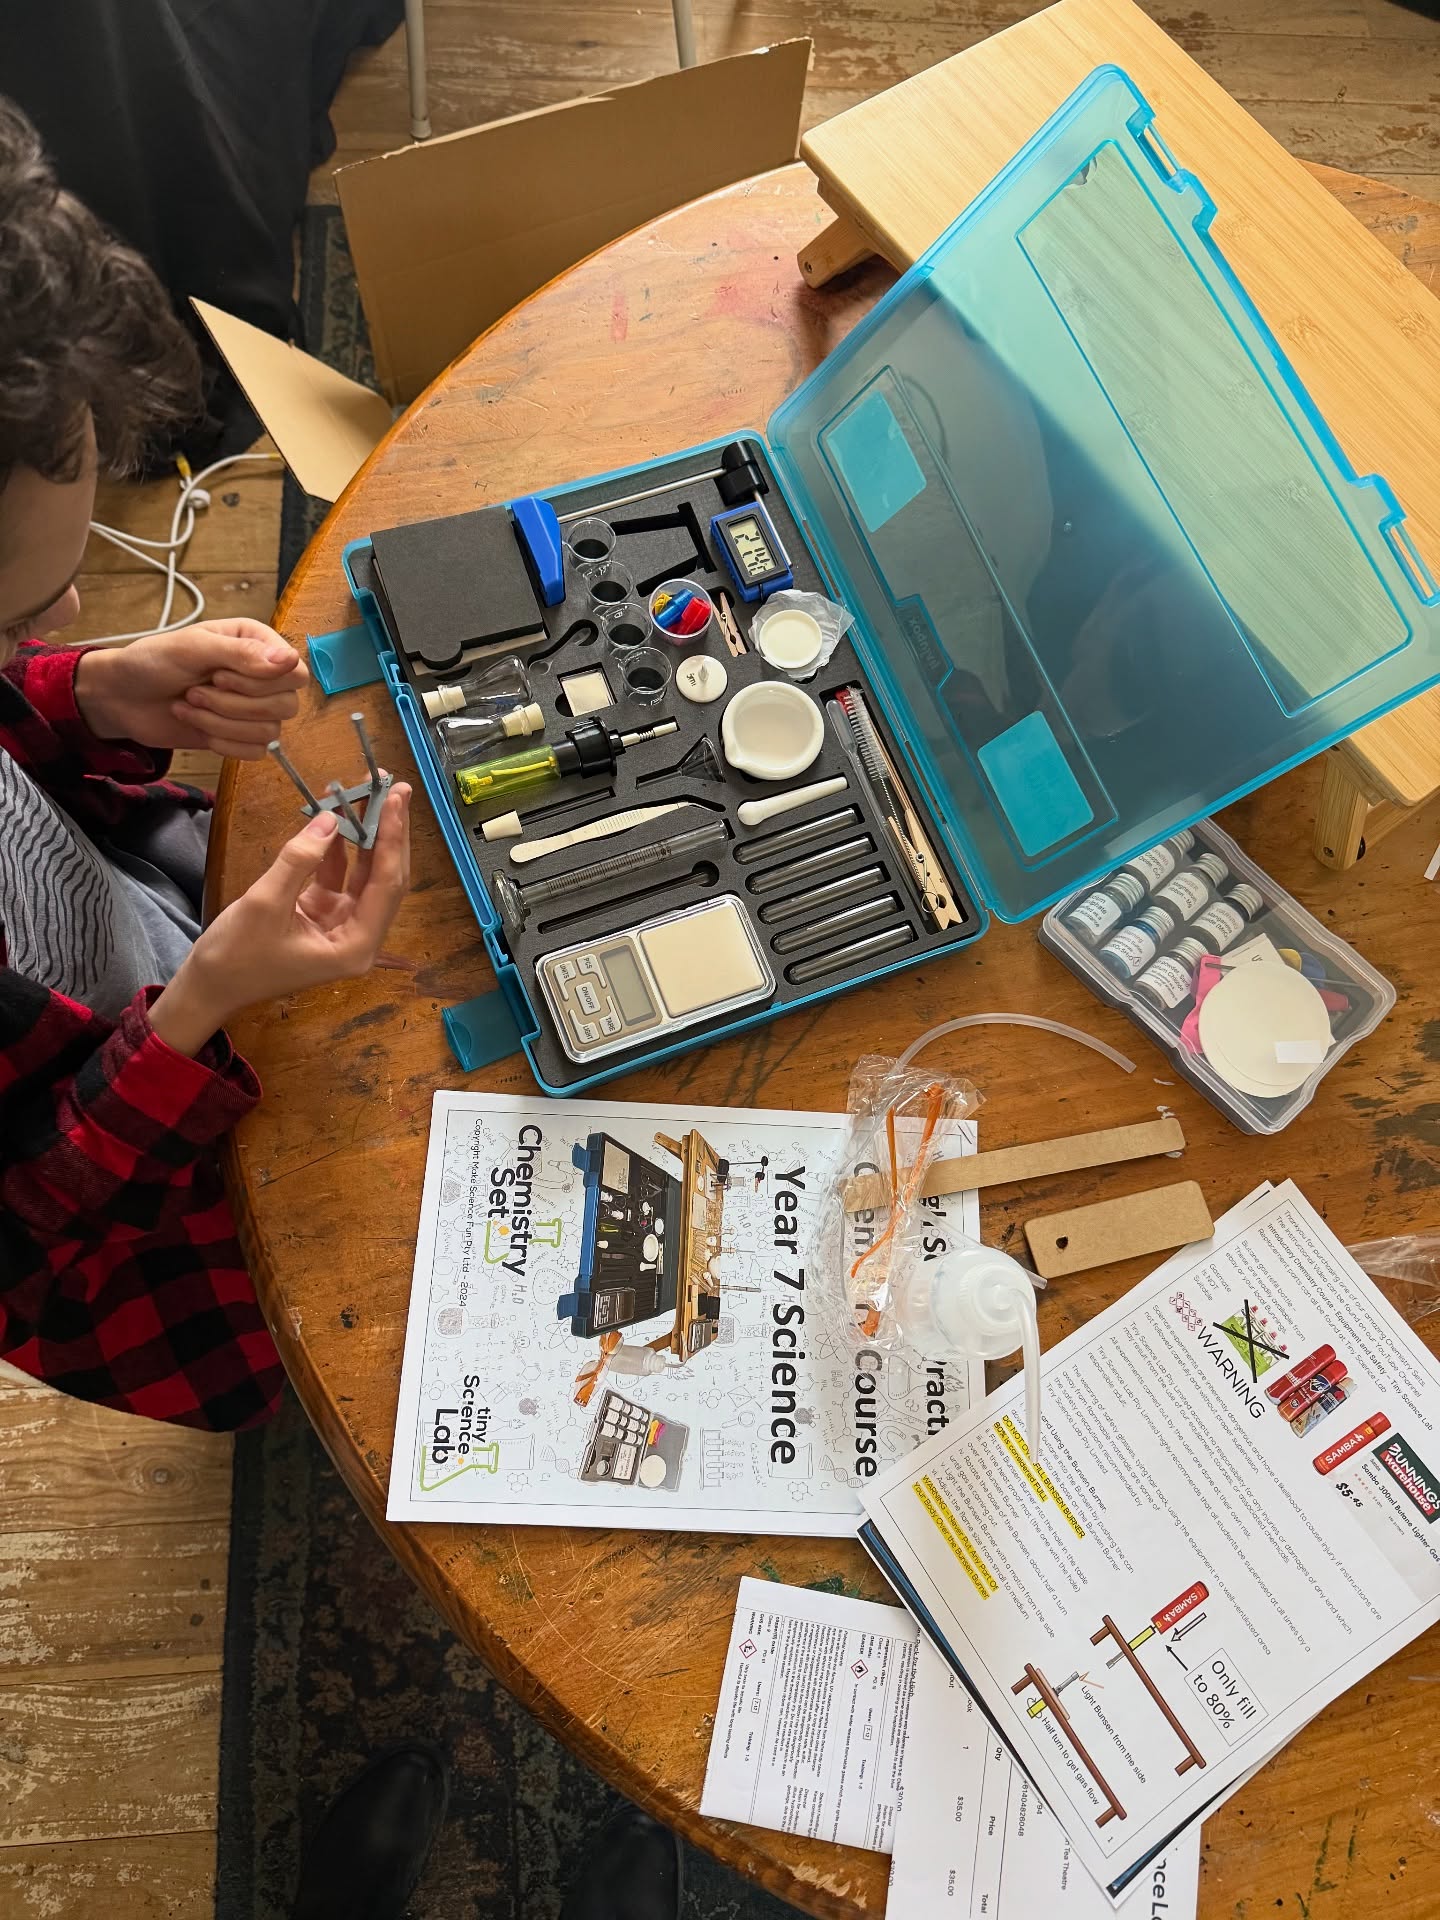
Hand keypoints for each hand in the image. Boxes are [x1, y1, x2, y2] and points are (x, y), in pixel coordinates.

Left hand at [74, 619, 308, 757]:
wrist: (123, 697)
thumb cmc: (153, 662)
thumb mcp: (193, 647)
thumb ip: (242, 653)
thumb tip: (290, 660)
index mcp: (258, 643)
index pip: (295, 673)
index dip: (261, 683)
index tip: (220, 676)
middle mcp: (263, 675)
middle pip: (286, 705)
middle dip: (234, 705)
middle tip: (196, 691)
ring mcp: (254, 707)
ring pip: (270, 731)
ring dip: (221, 723)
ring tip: (190, 706)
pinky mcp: (241, 735)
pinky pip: (256, 751)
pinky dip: (224, 744)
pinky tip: (197, 726)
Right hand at [149, 784, 411, 1055]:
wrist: (207, 987)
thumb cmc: (235, 956)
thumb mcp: (264, 903)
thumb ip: (300, 860)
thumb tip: (330, 818)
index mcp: (355, 946)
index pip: (387, 884)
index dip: (392, 838)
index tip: (396, 798)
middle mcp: (358, 937)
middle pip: (385, 877)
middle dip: (390, 832)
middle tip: (396, 786)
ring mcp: (341, 924)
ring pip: (364, 873)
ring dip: (367, 835)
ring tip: (372, 792)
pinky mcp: (322, 914)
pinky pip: (338, 876)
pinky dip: (337, 848)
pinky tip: (336, 816)